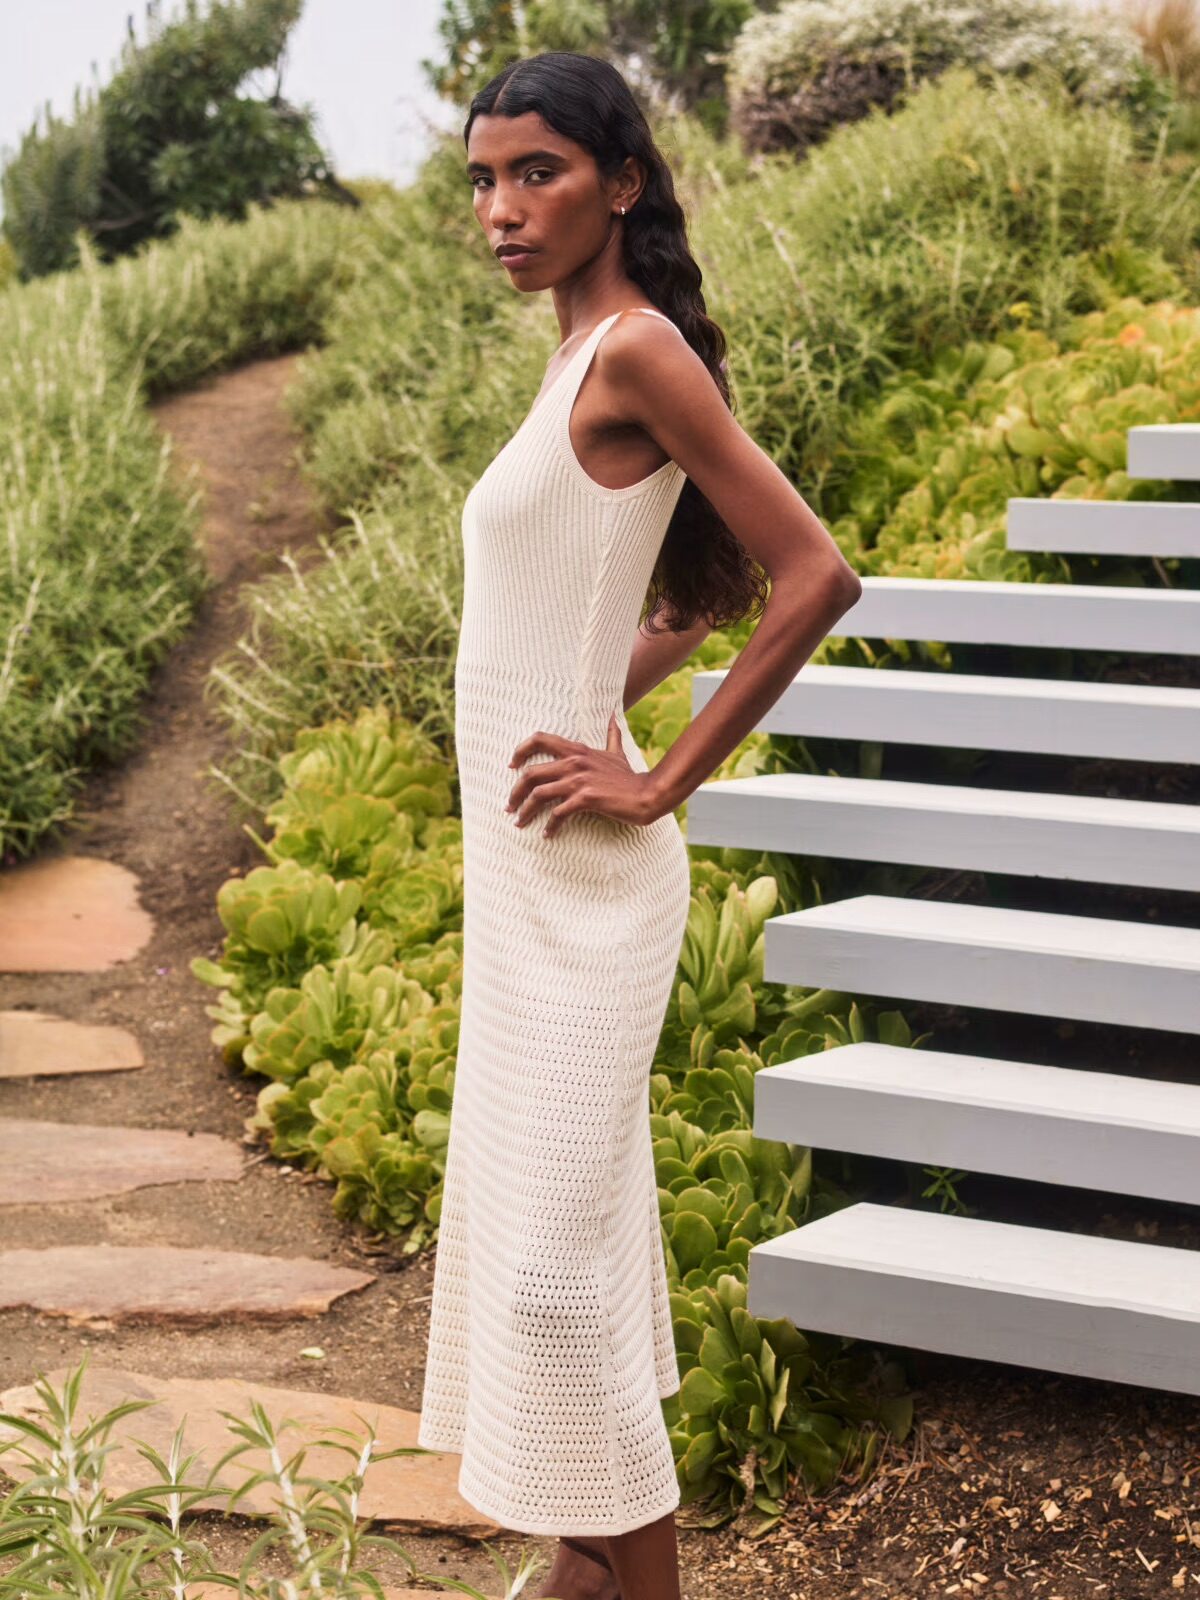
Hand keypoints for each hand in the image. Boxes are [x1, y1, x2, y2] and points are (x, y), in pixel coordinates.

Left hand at [506, 712, 665, 837]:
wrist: (646, 795)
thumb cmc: (629, 778)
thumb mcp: (617, 752)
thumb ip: (612, 734)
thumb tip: (613, 714)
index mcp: (577, 750)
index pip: (539, 739)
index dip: (520, 751)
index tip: (511, 767)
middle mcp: (574, 762)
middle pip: (530, 773)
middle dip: (515, 792)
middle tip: (509, 806)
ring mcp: (579, 780)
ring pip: (538, 795)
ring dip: (525, 811)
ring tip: (519, 822)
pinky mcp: (586, 798)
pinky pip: (558, 813)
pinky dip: (550, 826)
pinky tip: (547, 834)